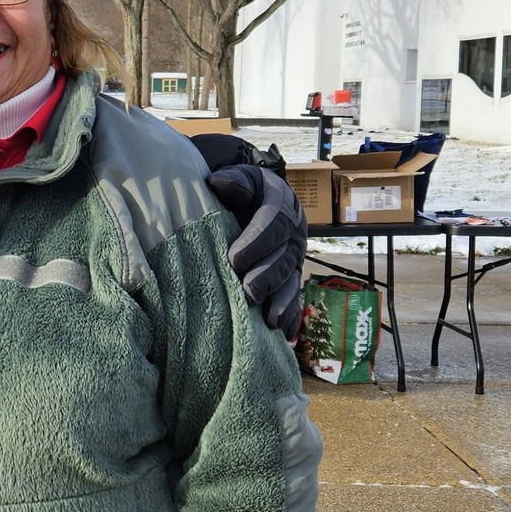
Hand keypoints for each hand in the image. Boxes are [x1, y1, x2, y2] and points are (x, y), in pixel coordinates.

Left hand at [207, 164, 306, 339]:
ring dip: (281, 301)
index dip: (256, 241)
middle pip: (284, 257)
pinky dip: (289, 314)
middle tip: (248, 293)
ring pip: (290, 280)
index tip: (234, 259)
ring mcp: (293, 256)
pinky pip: (293, 296)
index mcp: (281, 203)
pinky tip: (284, 333)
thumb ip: (233, 180)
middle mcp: (293, 232)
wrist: (252, 197)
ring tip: (270, 320)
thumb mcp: (239, 178)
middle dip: (266, 277)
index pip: (273, 221)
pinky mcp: (289, 276)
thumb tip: (217, 181)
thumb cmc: (241, 189)